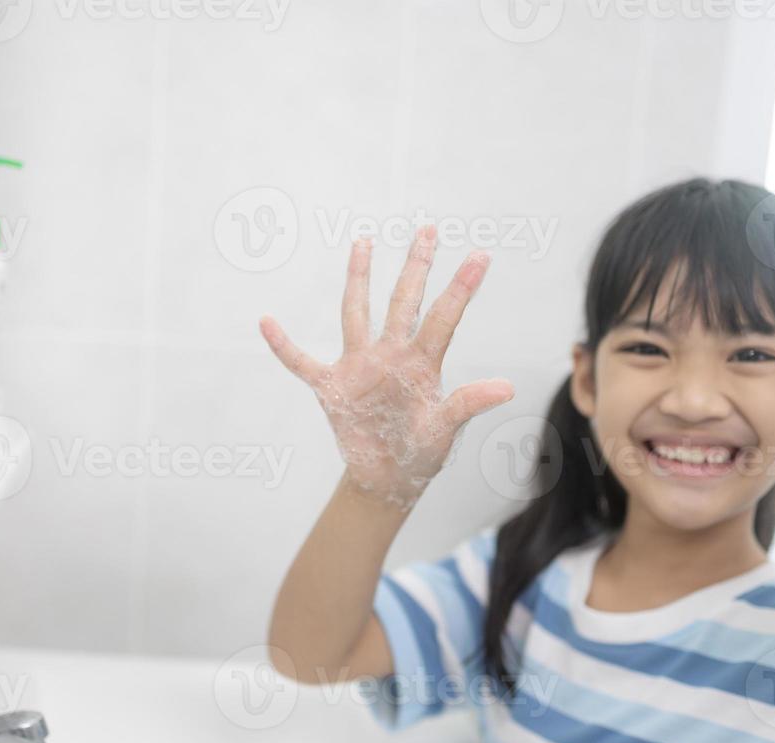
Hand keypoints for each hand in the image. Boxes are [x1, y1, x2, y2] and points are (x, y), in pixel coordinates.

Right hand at [259, 226, 514, 508]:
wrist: (388, 480)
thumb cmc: (421, 451)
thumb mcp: (446, 428)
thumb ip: (468, 403)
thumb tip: (508, 388)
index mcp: (421, 364)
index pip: (444, 318)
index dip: (461, 288)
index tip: (481, 255)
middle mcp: (390, 356)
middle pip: (404, 301)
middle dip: (416, 267)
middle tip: (427, 230)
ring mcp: (359, 368)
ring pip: (356, 313)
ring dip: (358, 279)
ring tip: (362, 242)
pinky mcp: (331, 388)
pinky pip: (301, 362)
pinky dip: (283, 346)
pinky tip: (266, 322)